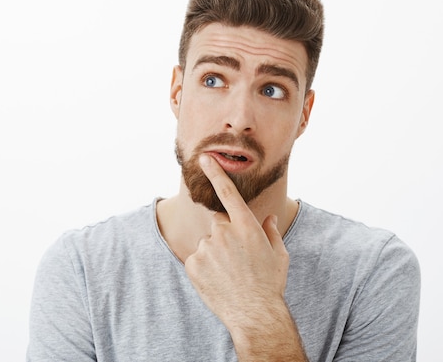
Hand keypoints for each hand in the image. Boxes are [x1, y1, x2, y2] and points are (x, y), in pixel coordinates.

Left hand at [185, 153, 289, 328]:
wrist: (254, 314)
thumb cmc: (269, 284)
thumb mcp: (279, 255)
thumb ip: (271, 231)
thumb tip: (269, 218)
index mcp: (246, 226)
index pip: (228, 193)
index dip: (216, 173)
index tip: (205, 158)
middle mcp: (224, 232)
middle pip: (220, 226)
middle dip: (226, 238)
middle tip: (238, 261)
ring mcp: (206, 247)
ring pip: (208, 244)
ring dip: (216, 254)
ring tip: (230, 275)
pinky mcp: (193, 263)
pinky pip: (198, 259)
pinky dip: (205, 267)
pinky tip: (218, 281)